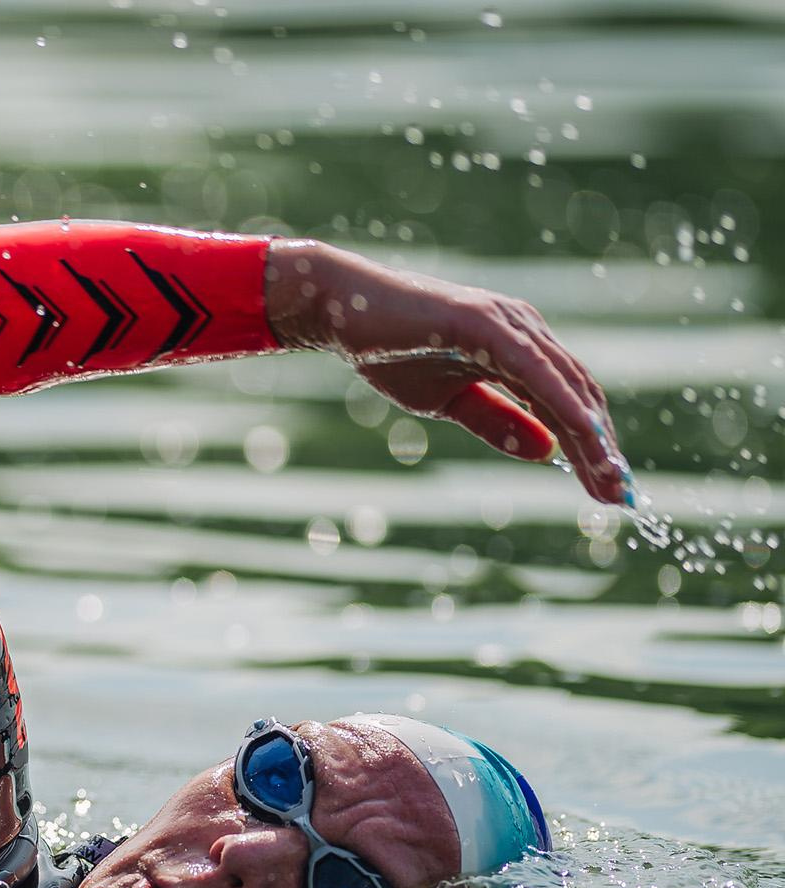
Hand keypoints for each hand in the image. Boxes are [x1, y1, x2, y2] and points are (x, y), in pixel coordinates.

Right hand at [265, 240, 630, 504]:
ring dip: (593, 436)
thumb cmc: (389, 351)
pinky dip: (565, 404)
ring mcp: (510, 324)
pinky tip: (586, 434)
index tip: (608, 490)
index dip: (591, 447)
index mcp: (520, 349)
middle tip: (622, 499)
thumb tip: (546, 453)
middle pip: (580, 397)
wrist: (343, 309)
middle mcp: (526, 331)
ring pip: (567, 387)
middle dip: (603, 450)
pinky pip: (537, 372)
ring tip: (611, 479)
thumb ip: (498, 421)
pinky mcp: (488, 324)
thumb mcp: (448, 401)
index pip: (569, 403)